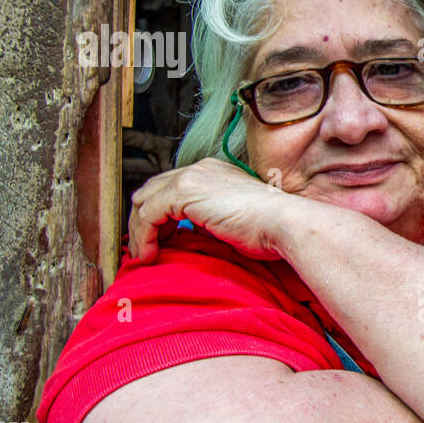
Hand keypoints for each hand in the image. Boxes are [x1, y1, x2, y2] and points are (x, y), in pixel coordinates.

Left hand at [126, 157, 308, 262]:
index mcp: (213, 172)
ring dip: (138, 230)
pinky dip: (143, 236)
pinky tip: (150, 254)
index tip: (161, 240)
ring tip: (143, 254)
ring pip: (143, 201)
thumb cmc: (269, 230)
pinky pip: (147, 214)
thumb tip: (189, 232)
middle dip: (142, 220)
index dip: (158, 214)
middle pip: (150, 190)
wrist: (284, 223)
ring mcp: (191, 177)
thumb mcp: (232, 222)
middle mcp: (199, 168)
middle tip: (145, 248)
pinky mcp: (184, 192)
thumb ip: (208, 220)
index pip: (170, 187)